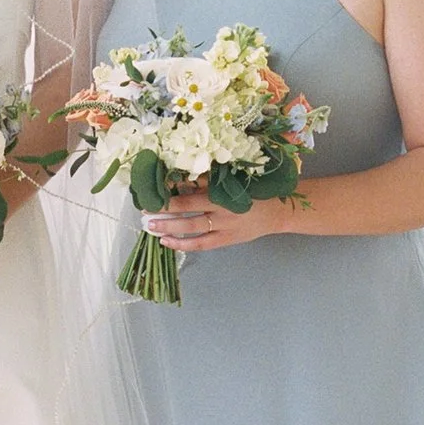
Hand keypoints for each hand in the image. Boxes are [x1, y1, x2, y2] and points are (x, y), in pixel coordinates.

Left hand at [143, 184, 291, 252]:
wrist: (278, 211)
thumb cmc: (253, 190)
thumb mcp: (232, 181)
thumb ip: (208, 181)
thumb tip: (180, 179)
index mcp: (224, 191)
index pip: (192, 190)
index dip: (171, 192)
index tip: (153, 190)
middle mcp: (223, 210)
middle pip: (188, 209)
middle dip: (165, 210)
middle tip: (145, 210)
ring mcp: (225, 227)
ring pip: (192, 229)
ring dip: (169, 228)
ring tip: (151, 227)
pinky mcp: (227, 240)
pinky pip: (201, 245)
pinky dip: (183, 244)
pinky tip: (167, 242)